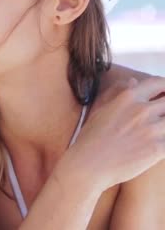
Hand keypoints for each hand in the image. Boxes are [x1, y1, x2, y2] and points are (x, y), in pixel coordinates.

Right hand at [63, 76, 164, 190]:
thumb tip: (133, 81)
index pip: (158, 83)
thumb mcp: (100, 109)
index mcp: (128, 98)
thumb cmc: (90, 138)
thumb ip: (117, 93)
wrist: (89, 165)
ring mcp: (152, 129)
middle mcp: (142, 110)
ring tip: (159, 131)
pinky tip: (161, 145)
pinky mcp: (158, 149)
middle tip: (161, 116)